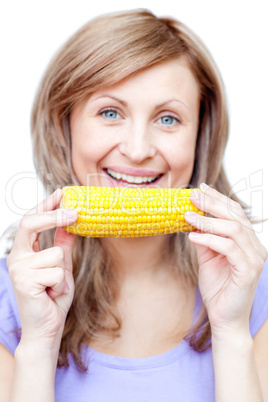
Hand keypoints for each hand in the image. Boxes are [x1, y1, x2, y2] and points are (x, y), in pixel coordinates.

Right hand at [7, 189, 77, 347]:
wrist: (46, 328)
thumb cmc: (52, 298)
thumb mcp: (62, 266)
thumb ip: (63, 245)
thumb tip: (71, 223)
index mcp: (25, 251)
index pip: (32, 220)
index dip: (46, 205)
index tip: (62, 192)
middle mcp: (16, 257)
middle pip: (31, 223)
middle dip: (54, 216)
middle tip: (76, 213)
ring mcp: (18, 269)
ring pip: (55, 254)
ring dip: (63, 273)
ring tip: (55, 287)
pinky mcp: (24, 282)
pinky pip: (56, 273)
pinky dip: (61, 285)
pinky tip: (50, 295)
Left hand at [185, 183, 266, 336]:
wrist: (224, 318)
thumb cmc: (217, 288)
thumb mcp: (207, 258)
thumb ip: (204, 238)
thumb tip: (192, 218)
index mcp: (247, 242)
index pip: (235, 214)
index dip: (219, 199)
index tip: (201, 188)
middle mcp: (255, 247)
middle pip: (235, 217)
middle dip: (213, 203)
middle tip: (193, 195)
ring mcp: (254, 259)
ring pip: (234, 229)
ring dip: (209, 220)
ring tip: (188, 215)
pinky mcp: (248, 271)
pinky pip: (229, 248)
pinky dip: (210, 239)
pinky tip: (193, 236)